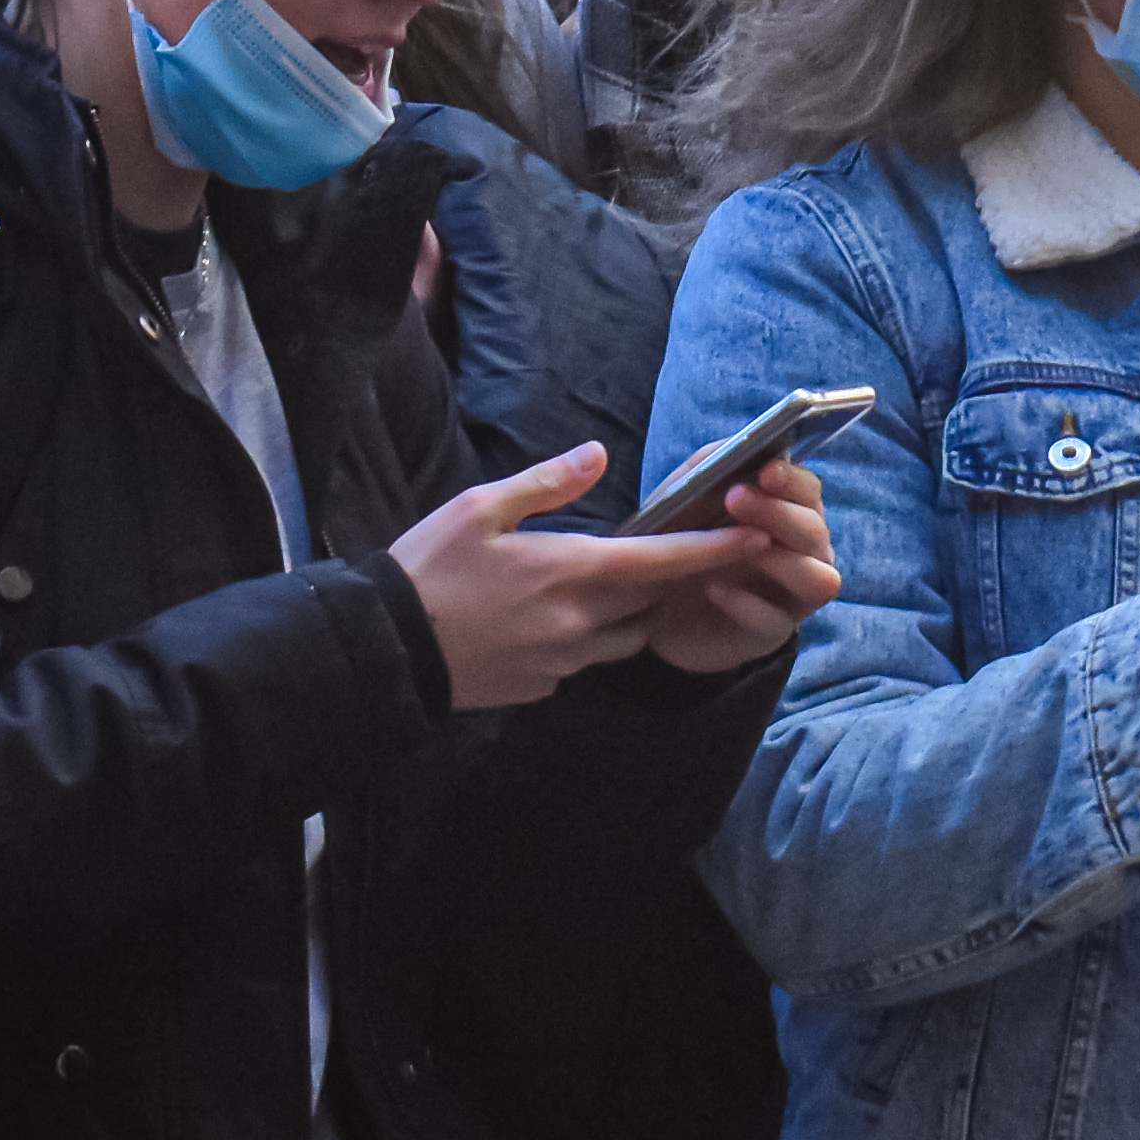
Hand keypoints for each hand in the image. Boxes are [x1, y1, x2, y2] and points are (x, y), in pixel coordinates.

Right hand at [389, 444, 785, 711]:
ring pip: (626, 637)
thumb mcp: (479, 509)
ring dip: (638, 613)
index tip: (756, 537)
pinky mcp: (541, 686)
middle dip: (684, 582)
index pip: (661, 561)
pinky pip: (586, 660)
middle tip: (707, 557)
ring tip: (636, 586)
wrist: (382, 650)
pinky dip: (591, 638)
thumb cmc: (426, 570)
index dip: (713, 549)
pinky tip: (565, 619)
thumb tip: (598, 453)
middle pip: (654, 603)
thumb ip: (546, 483)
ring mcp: (561, 661)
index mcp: (568, 571)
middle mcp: (577, 622)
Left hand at [637, 454, 838, 675]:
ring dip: (781, 560)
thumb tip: (742, 442)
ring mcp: (792, 597)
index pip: (810, 491)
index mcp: (789, 513)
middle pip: (816, 532)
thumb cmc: (681, 541)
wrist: (653, 607)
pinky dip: (745, 603)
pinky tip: (714, 588)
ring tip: (739, 549)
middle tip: (737, 499)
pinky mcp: (769, 634)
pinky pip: (773, 621)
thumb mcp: (686, 495)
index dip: (793, 480)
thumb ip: (713, 464)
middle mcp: (804, 554)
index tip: (766, 470)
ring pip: (818, 579)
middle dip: (780, 514)